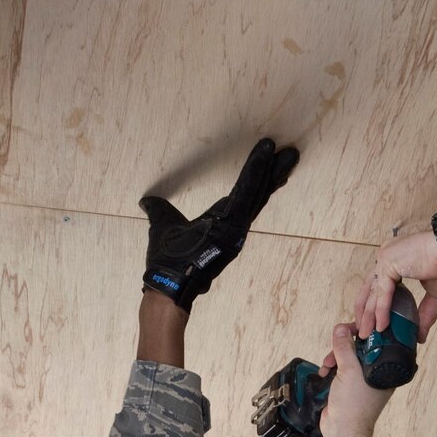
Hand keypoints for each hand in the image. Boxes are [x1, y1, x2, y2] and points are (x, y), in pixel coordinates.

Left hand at [141, 138, 298, 309]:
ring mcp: (236, 227)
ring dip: (272, 172)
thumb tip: (146, 202)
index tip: (269, 164)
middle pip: (257, 193)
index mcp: (220, 222)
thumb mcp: (161, 225)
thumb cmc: (167, 260)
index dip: (255, 180)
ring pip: (257, 193)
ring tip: (289, 154)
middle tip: (290, 154)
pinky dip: (256, 176)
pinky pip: (246, 196)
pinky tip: (266, 159)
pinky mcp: (235, 227)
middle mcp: (233, 225)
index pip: (242, 196)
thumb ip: (158, 211)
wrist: (168, 282)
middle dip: (273, 173)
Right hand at [317, 323, 394, 436]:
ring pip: (349, 357)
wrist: (343, 431)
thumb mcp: (349, 370)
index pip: (378, 340)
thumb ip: (344, 347)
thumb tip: (340, 327)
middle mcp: (377, 372)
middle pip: (361, 347)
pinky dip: (332, 367)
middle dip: (344, 346)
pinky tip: (324, 373)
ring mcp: (363, 379)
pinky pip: (341, 368)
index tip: (350, 329)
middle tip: (334, 347)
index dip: (364, 332)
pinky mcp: (350, 385)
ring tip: (327, 365)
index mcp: (385, 368)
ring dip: (335, 357)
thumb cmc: (354, 404)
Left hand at [357, 208, 436, 341]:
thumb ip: (424, 314)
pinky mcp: (388, 263)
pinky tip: (381, 326)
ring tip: (366, 334)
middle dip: (364, 313)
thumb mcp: (435, 295)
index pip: (377, 287)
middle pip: (368, 290)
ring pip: (372, 292)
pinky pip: (382, 291)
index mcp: (395, 262)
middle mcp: (386, 258)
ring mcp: (385, 259)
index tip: (371, 324)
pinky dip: (381, 310)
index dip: (372, 306)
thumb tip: (421, 337)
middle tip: (362, 334)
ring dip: (368, 315)